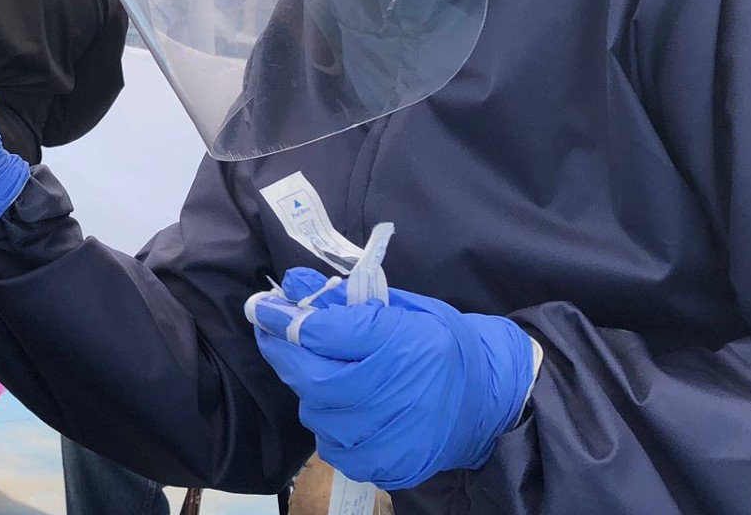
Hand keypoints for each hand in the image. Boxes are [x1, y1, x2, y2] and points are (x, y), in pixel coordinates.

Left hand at [246, 268, 534, 490]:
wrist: (489, 399)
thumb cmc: (442, 344)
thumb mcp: (402, 307)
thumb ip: (346, 299)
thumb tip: (293, 285)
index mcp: (400, 341)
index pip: (322, 332)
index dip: (283, 318)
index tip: (261, 307)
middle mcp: (395, 391)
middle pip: (313, 378)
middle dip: (283, 354)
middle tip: (272, 335)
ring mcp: (392, 435)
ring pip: (317, 414)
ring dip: (309, 391)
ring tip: (324, 373)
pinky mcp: (389, 465)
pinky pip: (334, 448)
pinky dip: (329, 426)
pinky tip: (345, 409)